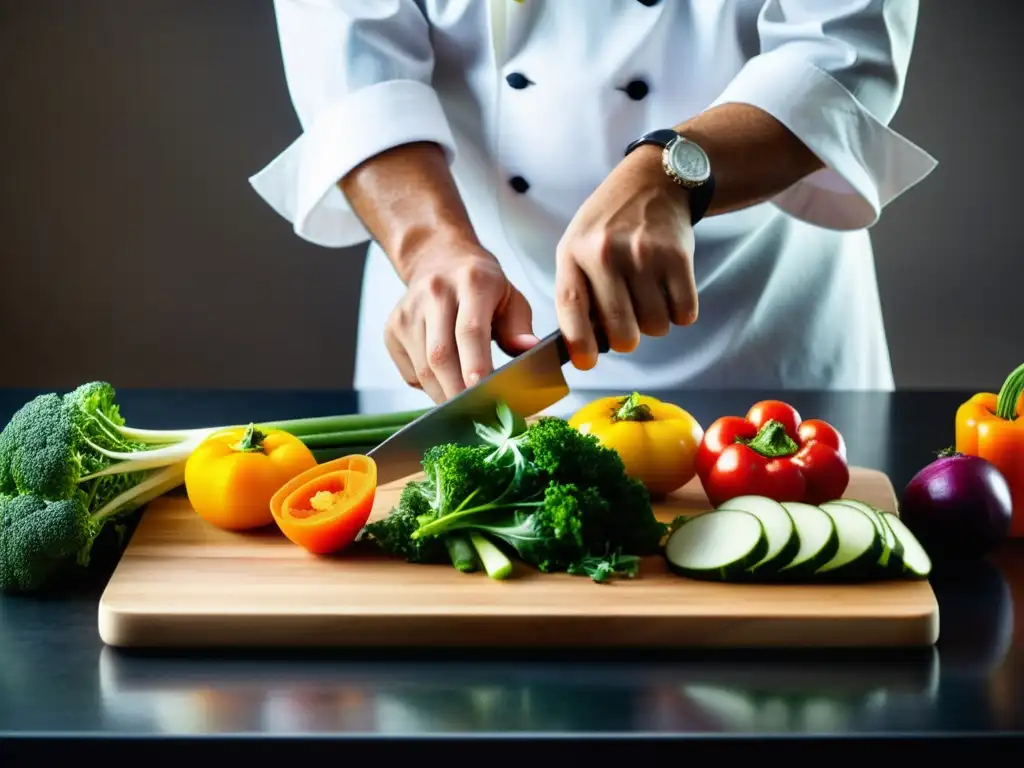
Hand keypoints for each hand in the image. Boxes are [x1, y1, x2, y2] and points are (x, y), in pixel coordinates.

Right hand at [385, 244, 537, 402]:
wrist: (439, 261)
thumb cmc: (482, 286)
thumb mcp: (511, 297)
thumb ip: (519, 327)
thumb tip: (528, 350)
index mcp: (471, 282)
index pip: (469, 330)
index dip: (475, 365)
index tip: (484, 395)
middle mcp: (434, 293)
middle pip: (440, 355)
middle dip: (459, 393)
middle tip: (478, 416)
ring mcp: (407, 312)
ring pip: (423, 369)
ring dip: (445, 395)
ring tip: (465, 406)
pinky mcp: (392, 328)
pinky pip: (410, 372)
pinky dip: (429, 387)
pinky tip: (445, 382)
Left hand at [555, 145, 698, 368]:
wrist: (652, 182)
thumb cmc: (608, 226)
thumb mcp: (576, 247)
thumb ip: (577, 293)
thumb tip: (586, 348)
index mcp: (574, 253)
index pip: (572, 309)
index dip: (579, 344)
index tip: (587, 362)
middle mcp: (606, 254)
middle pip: (622, 331)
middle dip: (626, 340)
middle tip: (628, 326)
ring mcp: (643, 254)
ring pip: (655, 327)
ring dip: (654, 323)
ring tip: (648, 297)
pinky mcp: (678, 256)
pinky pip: (684, 312)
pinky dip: (680, 312)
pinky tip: (669, 291)